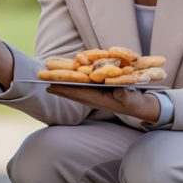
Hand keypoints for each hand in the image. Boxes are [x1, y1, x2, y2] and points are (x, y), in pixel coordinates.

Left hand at [45, 84, 160, 122]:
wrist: (140, 106)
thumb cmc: (135, 102)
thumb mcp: (132, 99)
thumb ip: (125, 95)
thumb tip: (118, 92)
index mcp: (99, 100)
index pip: (78, 94)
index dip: (64, 89)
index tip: (50, 86)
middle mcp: (94, 98)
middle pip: (72, 91)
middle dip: (58, 86)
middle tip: (42, 79)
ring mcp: (95, 95)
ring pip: (75, 88)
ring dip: (63, 83)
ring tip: (49, 77)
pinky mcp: (98, 90)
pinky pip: (82, 85)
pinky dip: (73, 80)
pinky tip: (67, 75)